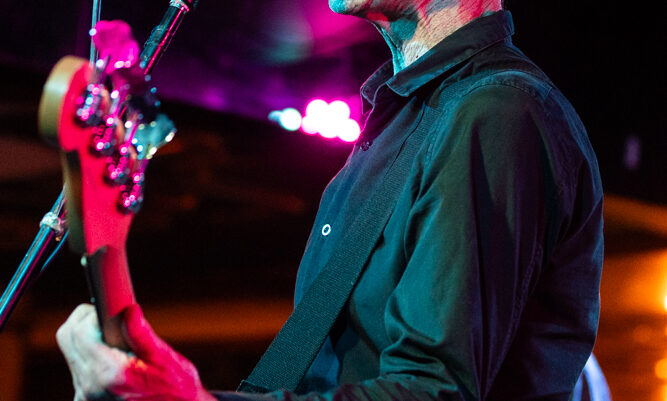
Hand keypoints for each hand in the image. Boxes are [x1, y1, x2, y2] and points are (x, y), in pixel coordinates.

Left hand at [56, 303, 216, 400]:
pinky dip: (91, 356)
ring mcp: (83, 396)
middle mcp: (89, 387)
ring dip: (89, 339)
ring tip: (119, 345)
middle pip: (67, 337)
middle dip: (86, 320)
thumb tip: (129, 310)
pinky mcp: (83, 400)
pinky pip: (77, 367)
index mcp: (108, 374)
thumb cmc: (176, 390)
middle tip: (114, 319)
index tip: (110, 307)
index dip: (92, 312)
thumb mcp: (166, 360)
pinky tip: (115, 361)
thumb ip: (142, 336)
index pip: (79, 330)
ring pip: (71, 351)